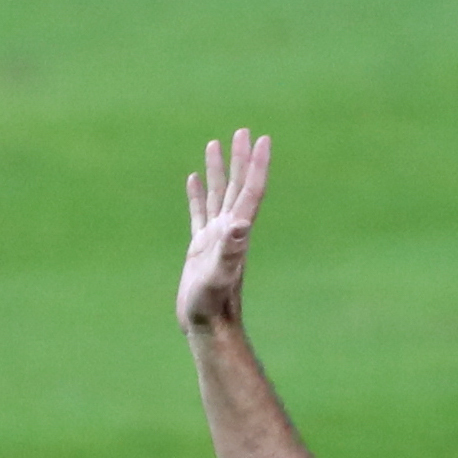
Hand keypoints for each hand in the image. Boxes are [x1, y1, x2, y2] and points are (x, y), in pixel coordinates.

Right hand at [176, 127, 271, 333]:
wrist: (207, 326)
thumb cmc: (212, 304)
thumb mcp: (219, 274)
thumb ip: (229, 249)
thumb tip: (239, 225)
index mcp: (236, 232)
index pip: (250, 191)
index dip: (257, 165)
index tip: (263, 139)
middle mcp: (229, 231)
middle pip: (237, 186)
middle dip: (240, 159)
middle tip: (243, 131)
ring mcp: (214, 238)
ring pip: (217, 195)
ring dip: (219, 170)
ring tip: (214, 144)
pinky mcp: (199, 247)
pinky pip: (198, 212)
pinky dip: (197, 194)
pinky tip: (194, 179)